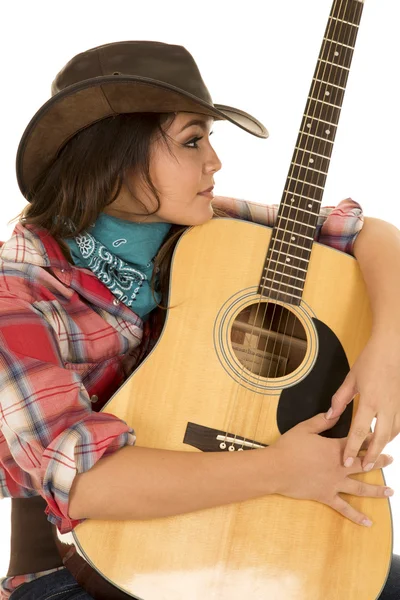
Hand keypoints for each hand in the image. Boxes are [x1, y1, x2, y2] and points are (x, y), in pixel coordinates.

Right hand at [270, 412, 393, 526]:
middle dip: (379, 461)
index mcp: (334, 449)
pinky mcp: (326, 496)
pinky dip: (356, 516)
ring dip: (377, 490)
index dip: (368, 438)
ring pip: (360, 487)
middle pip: (364, 463)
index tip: (378, 436)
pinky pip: (344, 508)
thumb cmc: (288, 447)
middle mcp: (339, 467)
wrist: (276, 468)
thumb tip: (335, 413)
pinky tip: (368, 522)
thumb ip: (322, 421)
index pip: (356, 442)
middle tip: (391, 459)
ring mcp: (334, 483)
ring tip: (390, 492)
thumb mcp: (304, 428)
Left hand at [326, 331, 399, 470]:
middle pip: (380, 438)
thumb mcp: (350, 379)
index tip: (346, 461)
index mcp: (369, 401)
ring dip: (383, 445)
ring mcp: (397, 405)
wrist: (390, 349)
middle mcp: (385, 406)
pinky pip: (399, 424)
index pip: (359, 431)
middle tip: (364, 467)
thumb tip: (330, 416)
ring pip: (392, 433)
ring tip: (374, 456)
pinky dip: (393, 434)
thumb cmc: (369, 361)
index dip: (352, 448)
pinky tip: (386, 438)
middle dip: (371, 455)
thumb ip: (339, 400)